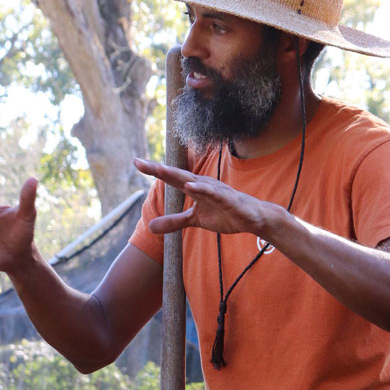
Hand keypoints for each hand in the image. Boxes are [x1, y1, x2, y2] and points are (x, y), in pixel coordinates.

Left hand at [134, 158, 270, 236]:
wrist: (254, 219)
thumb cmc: (225, 214)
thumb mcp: (195, 220)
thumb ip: (174, 221)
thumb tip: (150, 227)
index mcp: (195, 188)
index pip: (171, 178)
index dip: (154, 170)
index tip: (135, 162)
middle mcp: (203, 185)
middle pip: (177, 175)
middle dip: (158, 169)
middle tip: (138, 162)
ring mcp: (216, 191)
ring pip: (193, 181)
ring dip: (176, 175)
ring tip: (158, 170)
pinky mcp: (228, 200)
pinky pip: (214, 194)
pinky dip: (203, 189)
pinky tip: (191, 186)